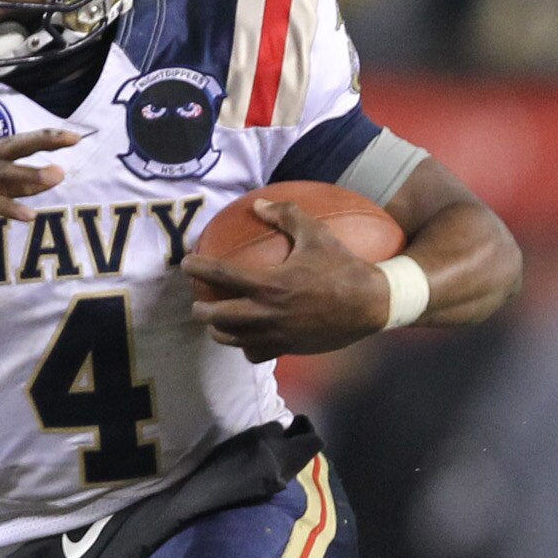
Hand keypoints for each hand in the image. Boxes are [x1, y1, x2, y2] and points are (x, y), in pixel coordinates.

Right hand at [0, 128, 83, 233]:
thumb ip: (15, 185)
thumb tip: (49, 180)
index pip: (19, 141)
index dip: (46, 137)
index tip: (74, 136)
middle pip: (12, 145)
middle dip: (42, 141)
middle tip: (72, 140)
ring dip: (28, 173)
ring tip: (56, 177)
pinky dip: (7, 206)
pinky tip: (28, 215)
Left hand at [184, 196, 391, 361]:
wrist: (371, 305)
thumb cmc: (343, 266)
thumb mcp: (317, 233)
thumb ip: (286, 215)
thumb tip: (259, 204)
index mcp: (270, 283)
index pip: (222, 275)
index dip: (199, 268)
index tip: (186, 264)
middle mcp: (267, 313)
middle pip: (218, 316)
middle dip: (201, 309)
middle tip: (198, 301)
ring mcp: (276, 335)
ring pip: (232, 339)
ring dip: (219, 330)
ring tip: (216, 321)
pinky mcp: (287, 349)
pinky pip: (255, 353)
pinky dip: (245, 347)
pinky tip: (246, 338)